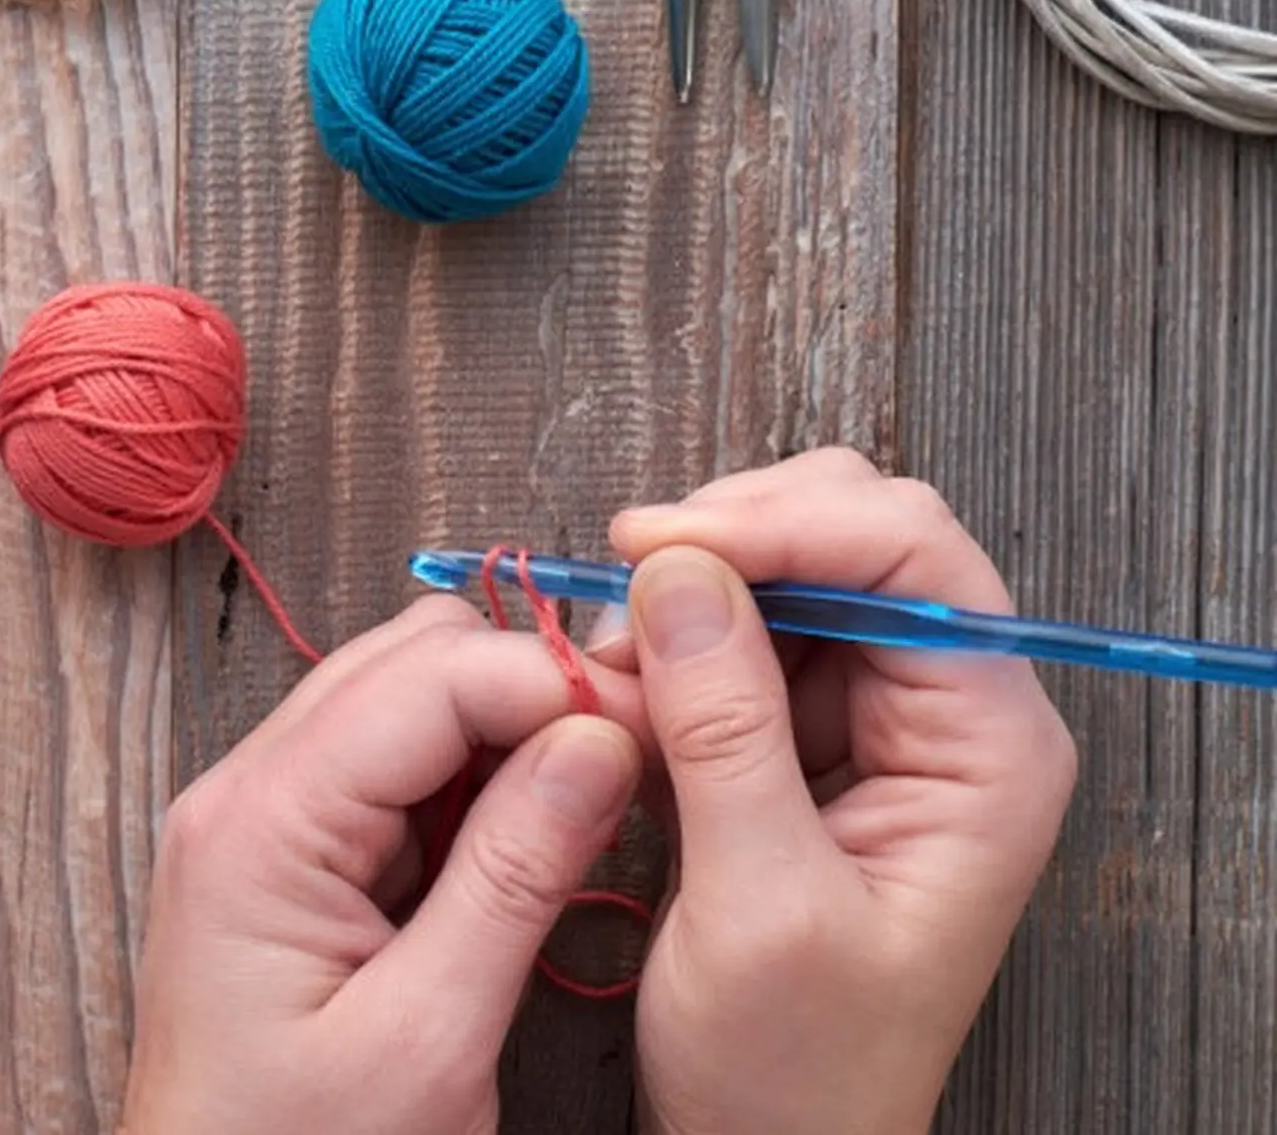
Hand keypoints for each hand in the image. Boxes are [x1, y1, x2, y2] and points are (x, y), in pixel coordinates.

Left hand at [120, 596, 647, 1133]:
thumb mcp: (426, 1038)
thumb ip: (515, 875)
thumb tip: (602, 739)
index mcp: (260, 823)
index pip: (425, 675)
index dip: (549, 680)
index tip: (657, 721)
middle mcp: (248, 796)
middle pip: (410, 663)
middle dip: (530, 687)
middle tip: (636, 754)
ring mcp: (265, 823)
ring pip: (409, 705)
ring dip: (508, 733)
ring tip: (598, 798)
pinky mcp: (294, 862)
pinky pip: (398, 775)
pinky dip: (477, 785)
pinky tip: (534, 836)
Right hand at [602, 449, 1076, 1134]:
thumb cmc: (794, 1070)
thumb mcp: (757, 904)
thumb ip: (726, 729)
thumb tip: (680, 573)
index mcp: (988, 749)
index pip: (911, 556)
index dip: (784, 523)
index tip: (654, 543)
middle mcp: (947, 716)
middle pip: (856, 539)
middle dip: (731, 544)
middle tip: (623, 584)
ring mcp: (878, 725)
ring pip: (784, 581)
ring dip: (685, 602)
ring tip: (604, 668)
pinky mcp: (807, 745)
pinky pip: (737, 646)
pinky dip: (666, 653)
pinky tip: (614, 698)